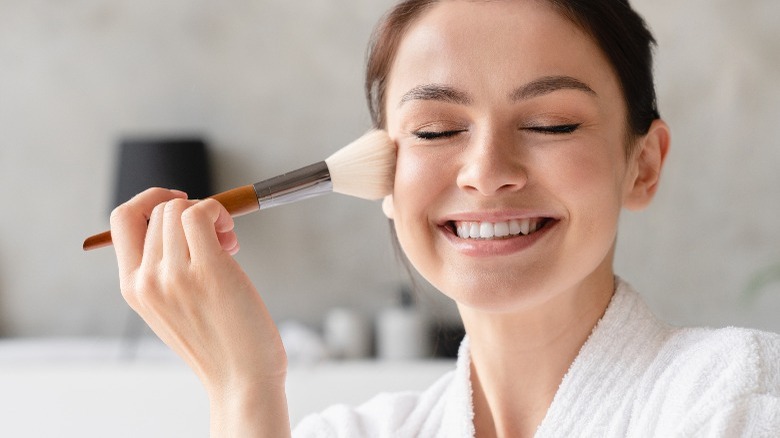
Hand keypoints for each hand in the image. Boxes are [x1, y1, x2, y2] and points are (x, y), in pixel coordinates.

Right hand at [110, 188, 289, 435]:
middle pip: (160, 210)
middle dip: (192, 212)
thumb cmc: (218, 342)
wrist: (241, 379)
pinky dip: (219, 213)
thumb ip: (164, 269)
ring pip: (181, 209)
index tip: (180, 204)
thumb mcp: (171, 307)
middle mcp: (147, 280)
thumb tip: (183, 216)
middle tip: (218, 239)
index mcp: (132, 288)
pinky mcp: (209, 270)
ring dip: (210, 213)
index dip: (150, 200)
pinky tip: (231, 238)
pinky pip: (202, 213)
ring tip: (228, 243)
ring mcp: (175, 275)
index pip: (121, 220)